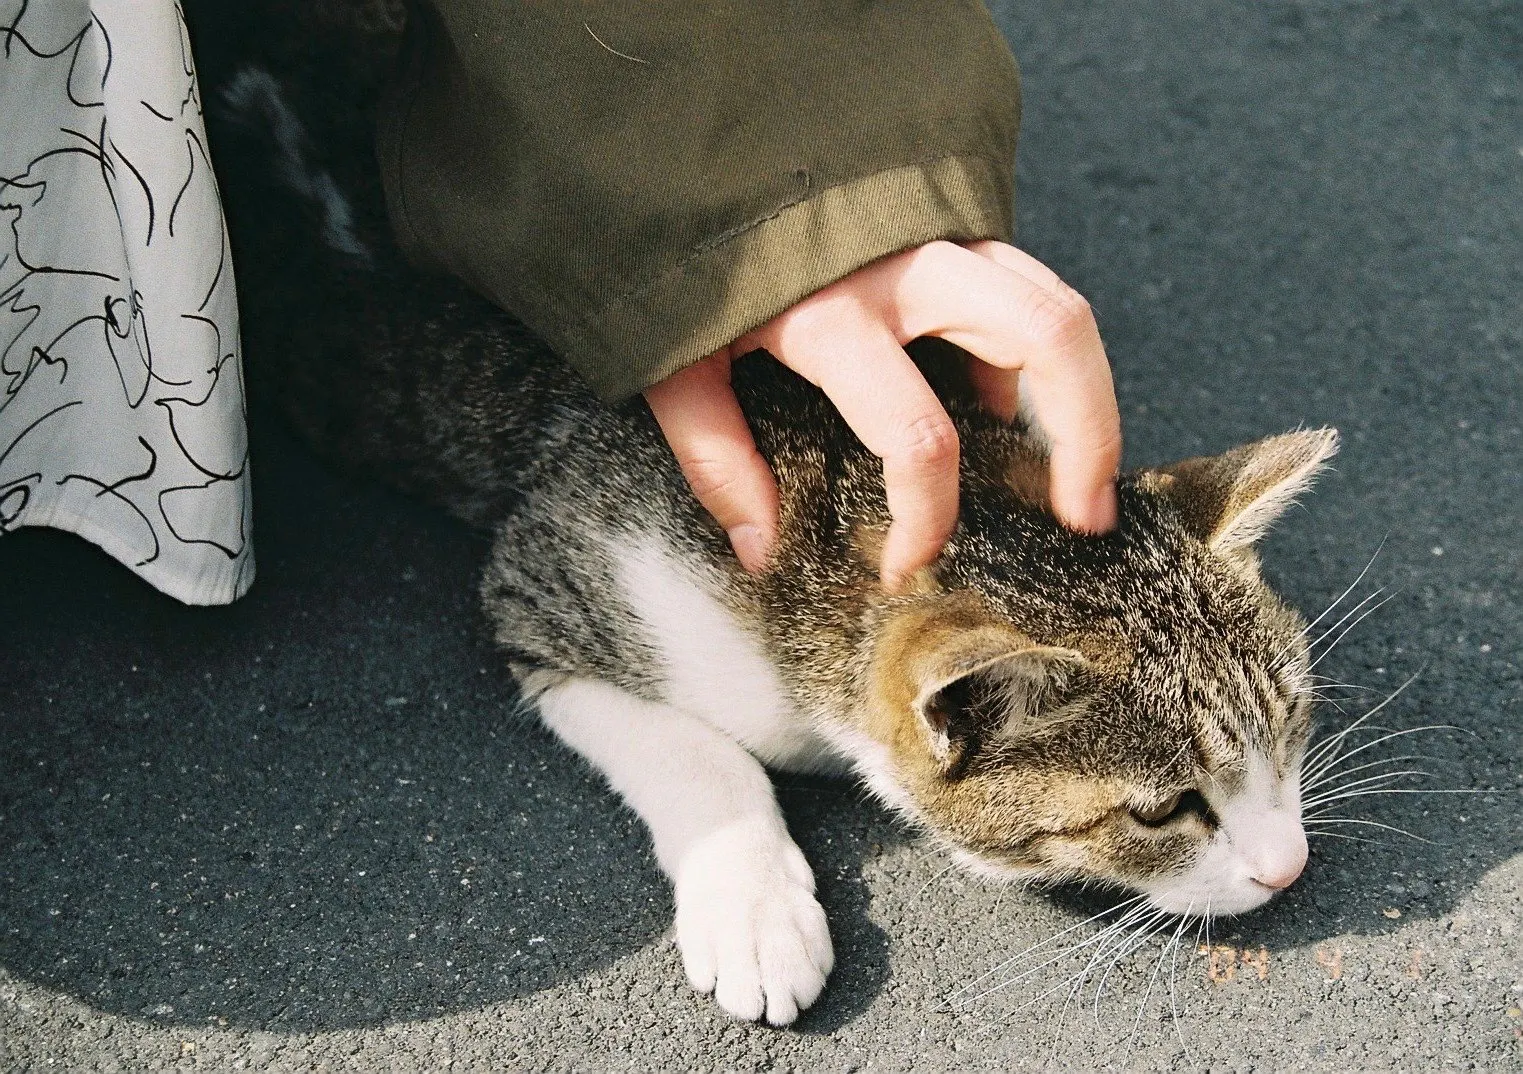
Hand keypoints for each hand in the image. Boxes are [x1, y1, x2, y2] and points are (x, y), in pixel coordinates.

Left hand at [643, 240, 1121, 588]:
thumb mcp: (676, 360)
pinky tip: (1003, 406)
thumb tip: (764, 549)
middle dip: (1087, 434)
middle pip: (1045, 335)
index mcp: (830, 314)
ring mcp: (940, 234)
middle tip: (1082, 515)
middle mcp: (906, 266)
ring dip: (1089, 391)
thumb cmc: (686, 259)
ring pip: (1058, 302)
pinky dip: (1035, 354)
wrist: (696, 154)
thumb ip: (716, 456)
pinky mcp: (951, 222)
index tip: (907, 563)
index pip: (916, 435)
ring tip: (1078, 473)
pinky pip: (1026, 287)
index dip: (925, 518)